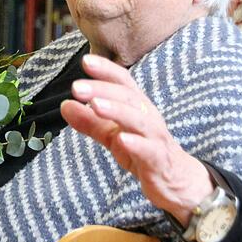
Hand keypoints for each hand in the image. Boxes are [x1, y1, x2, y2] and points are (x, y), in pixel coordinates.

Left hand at [60, 54, 212, 224]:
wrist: (176, 180)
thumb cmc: (143, 151)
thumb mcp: (112, 135)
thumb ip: (90, 122)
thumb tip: (65, 105)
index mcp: (136, 107)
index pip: (122, 82)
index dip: (106, 70)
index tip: (86, 60)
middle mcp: (147, 116)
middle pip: (127, 97)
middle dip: (102, 89)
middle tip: (77, 87)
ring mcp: (155, 138)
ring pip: (138, 120)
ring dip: (116, 110)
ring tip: (95, 105)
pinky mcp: (158, 160)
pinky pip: (148, 150)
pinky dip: (136, 144)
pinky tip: (121, 140)